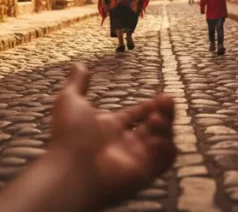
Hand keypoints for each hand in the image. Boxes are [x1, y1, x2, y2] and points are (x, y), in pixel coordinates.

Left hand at [49, 64, 175, 209]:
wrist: (71, 169)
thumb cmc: (69, 136)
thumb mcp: (70, 100)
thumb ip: (77, 83)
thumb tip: (78, 64)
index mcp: (109, 128)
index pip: (136, 115)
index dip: (150, 105)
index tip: (163, 95)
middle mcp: (124, 144)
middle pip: (154, 127)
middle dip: (165, 113)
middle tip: (168, 100)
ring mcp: (135, 159)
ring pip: (163, 142)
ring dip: (165, 127)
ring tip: (155, 119)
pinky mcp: (144, 173)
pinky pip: (166, 160)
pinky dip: (167, 147)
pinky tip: (155, 139)